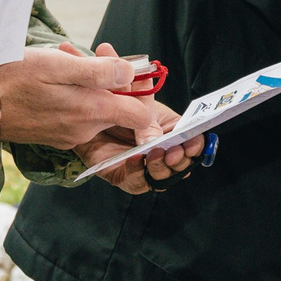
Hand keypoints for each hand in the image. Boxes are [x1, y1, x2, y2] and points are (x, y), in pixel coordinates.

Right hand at [0, 45, 163, 149]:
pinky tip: (54, 79)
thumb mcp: (57, 65)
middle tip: (87, 57)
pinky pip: (78, 116)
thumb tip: (131, 73)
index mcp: (91, 111)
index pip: (141, 116)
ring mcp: (69, 136)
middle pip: (119, 110)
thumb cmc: (14, 77)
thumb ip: (98, 71)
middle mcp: (84, 130)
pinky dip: (75, 97)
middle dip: (111, 83)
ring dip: (89, 87)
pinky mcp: (56, 136)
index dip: (141, 93)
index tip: (127, 73)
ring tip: (64, 63)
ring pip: (97, 110)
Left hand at [79, 102, 202, 195]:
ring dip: (161, 168)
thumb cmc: (117, 98)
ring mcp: (143, 166)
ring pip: (161, 178)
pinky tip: (136, 159)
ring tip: (155, 154)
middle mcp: (160, 151)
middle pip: (180, 166)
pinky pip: (135, 182)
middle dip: (180, 161)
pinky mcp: (122, 174)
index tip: (191, 142)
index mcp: (171, 131)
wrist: (84, 107)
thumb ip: (148, 116)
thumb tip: (157, 142)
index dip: (195, 146)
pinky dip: (138, 173)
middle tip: (173, 152)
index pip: (192, 143)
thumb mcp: (136, 100)